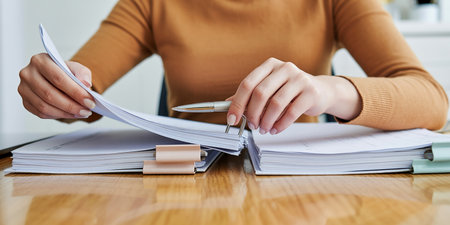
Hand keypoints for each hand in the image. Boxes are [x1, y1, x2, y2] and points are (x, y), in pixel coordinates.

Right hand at [18, 53, 95, 118]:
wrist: (54, 76)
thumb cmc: (64, 72)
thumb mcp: (76, 68)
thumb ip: (83, 74)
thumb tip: (86, 84)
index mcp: (40, 61)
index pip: (58, 78)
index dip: (75, 92)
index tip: (90, 101)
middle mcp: (28, 74)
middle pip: (49, 94)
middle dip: (71, 105)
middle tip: (87, 110)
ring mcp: (24, 89)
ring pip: (44, 106)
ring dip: (66, 113)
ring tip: (81, 113)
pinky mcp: (25, 101)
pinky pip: (41, 113)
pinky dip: (58, 116)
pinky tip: (71, 114)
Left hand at [227, 57, 360, 134]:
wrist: (321, 91)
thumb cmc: (291, 91)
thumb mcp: (270, 88)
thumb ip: (250, 95)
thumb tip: (227, 105)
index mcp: (270, 65)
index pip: (247, 84)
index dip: (237, 103)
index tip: (231, 119)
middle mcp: (284, 68)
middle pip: (260, 93)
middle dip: (252, 114)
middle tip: (252, 126)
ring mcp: (299, 78)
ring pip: (275, 104)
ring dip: (267, 121)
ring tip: (265, 129)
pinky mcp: (311, 92)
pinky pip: (291, 112)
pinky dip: (281, 124)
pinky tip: (276, 129)